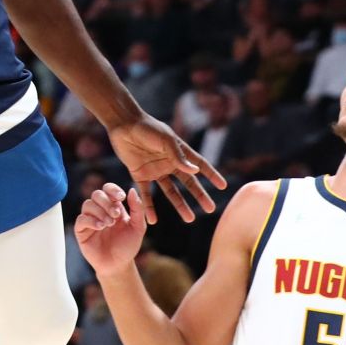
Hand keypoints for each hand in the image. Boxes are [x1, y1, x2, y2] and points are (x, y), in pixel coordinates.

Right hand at [74, 182, 145, 276]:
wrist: (118, 265)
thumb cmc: (128, 246)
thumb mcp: (137, 227)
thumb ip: (137, 209)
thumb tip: (132, 190)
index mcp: (113, 207)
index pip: (108, 189)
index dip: (113, 189)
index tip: (121, 197)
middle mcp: (99, 210)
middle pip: (97, 194)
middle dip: (107, 202)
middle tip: (116, 215)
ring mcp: (89, 220)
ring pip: (88, 204)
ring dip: (100, 212)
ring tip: (109, 224)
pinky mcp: (81, 230)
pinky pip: (81, 219)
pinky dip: (91, 221)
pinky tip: (100, 227)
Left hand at [108, 112, 226, 222]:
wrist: (122, 124)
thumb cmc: (146, 127)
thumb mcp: (164, 140)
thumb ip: (178, 156)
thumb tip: (195, 171)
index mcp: (178, 152)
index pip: (199, 165)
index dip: (211, 175)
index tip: (223, 186)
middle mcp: (169, 163)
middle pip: (188, 182)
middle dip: (199, 195)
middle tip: (211, 209)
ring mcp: (155, 170)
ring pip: (171, 192)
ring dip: (180, 205)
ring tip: (190, 219)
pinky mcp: (140, 175)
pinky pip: (146, 194)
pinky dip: (149, 207)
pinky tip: (153, 221)